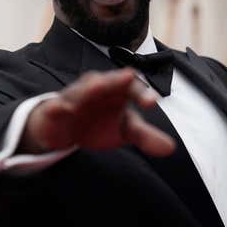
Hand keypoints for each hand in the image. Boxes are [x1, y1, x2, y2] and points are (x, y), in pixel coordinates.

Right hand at [24, 69, 174, 156]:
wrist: (66, 130)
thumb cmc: (100, 123)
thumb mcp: (125, 130)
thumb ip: (146, 136)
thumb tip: (172, 149)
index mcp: (117, 90)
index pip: (133, 87)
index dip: (142, 94)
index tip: (152, 103)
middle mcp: (97, 88)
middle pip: (109, 81)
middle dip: (117, 80)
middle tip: (128, 77)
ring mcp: (75, 96)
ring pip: (82, 90)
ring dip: (89, 89)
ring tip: (96, 86)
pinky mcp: (55, 109)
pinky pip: (56, 106)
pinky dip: (57, 106)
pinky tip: (60, 108)